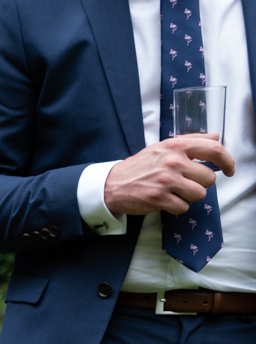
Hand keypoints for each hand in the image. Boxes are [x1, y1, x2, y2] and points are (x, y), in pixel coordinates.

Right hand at [104, 135, 236, 215]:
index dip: (227, 161)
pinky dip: (177, 206)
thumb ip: (192, 140)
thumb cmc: (141, 165)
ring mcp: (166, 180)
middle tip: (187, 183)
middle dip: (201, 184)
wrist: (113, 183)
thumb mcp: (164, 146)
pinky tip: (166, 200)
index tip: (229, 170)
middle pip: (209, 178)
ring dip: (190, 197)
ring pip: (199, 194)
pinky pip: (184, 207)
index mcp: (176, 146)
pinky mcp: (159, 198)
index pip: (214, 150)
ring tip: (176, 192)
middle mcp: (173, 161)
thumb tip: (217, 136)